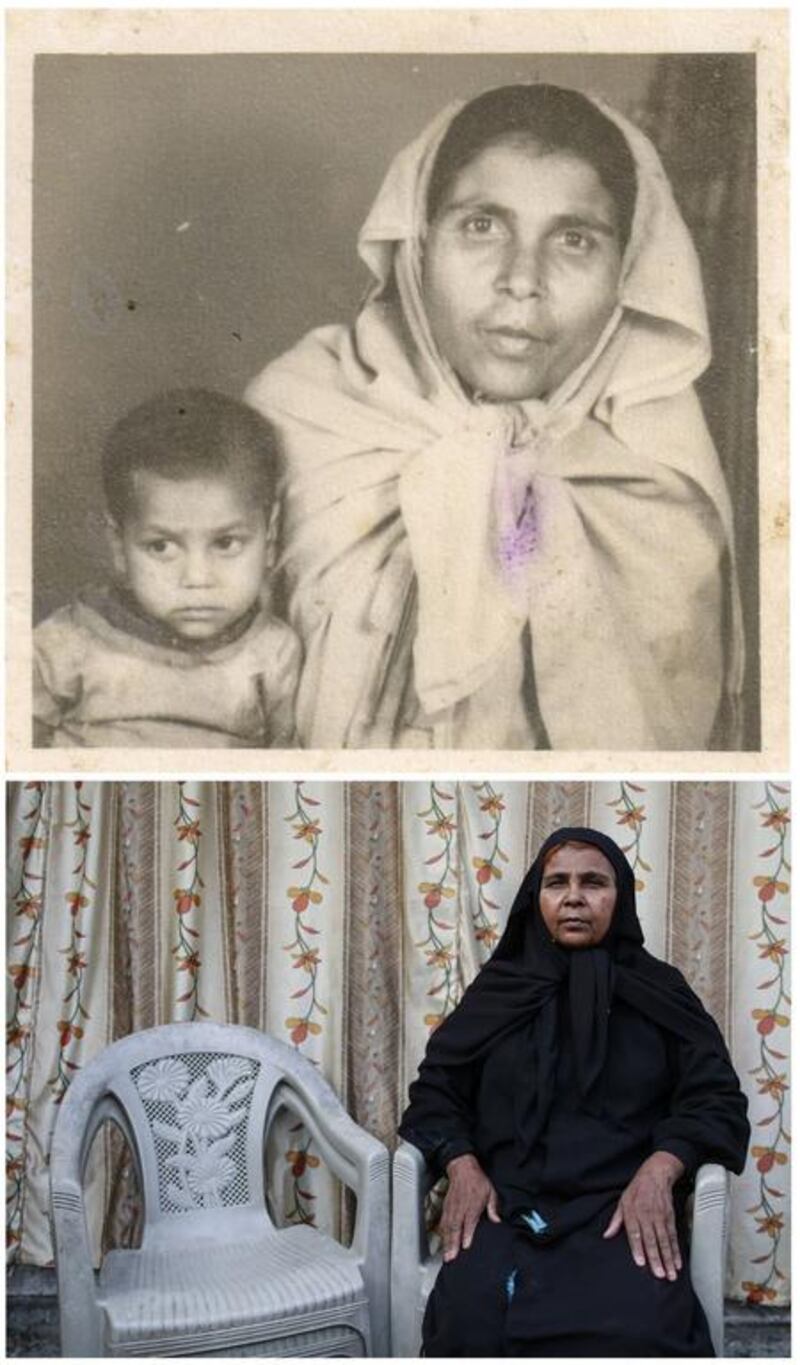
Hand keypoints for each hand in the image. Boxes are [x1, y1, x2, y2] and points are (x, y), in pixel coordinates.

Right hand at [441, 1153, 500, 1261]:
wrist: (462, 1168)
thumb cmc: (477, 1180)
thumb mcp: (490, 1192)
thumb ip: (493, 1207)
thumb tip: (497, 1220)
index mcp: (472, 1205)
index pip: (469, 1223)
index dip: (467, 1235)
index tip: (465, 1246)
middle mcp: (460, 1208)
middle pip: (455, 1228)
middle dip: (453, 1244)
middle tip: (451, 1258)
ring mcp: (452, 1208)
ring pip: (448, 1228)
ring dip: (446, 1242)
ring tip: (446, 1255)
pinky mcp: (446, 1207)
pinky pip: (443, 1223)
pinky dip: (442, 1234)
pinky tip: (443, 1243)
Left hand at [603, 1151, 685, 1280]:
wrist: (656, 1174)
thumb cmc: (637, 1189)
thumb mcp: (623, 1200)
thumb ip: (616, 1220)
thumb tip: (607, 1235)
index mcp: (633, 1211)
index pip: (635, 1232)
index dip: (637, 1247)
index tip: (640, 1262)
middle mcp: (647, 1215)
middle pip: (652, 1239)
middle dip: (656, 1258)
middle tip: (659, 1274)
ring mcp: (660, 1217)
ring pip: (664, 1240)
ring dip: (668, 1258)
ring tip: (670, 1274)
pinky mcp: (670, 1218)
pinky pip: (673, 1237)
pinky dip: (676, 1250)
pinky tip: (677, 1263)